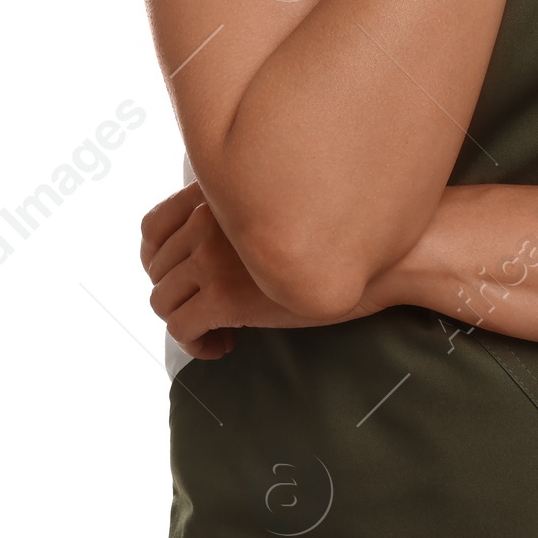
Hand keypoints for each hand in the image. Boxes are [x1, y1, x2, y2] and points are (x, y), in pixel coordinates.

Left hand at [140, 182, 388, 356]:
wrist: (386, 254)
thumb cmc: (347, 230)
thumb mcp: (284, 202)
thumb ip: (243, 208)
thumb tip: (213, 244)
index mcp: (219, 190)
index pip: (152, 225)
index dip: (156, 259)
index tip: (180, 279)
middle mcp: (208, 217)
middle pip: (156, 269)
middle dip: (179, 294)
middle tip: (211, 311)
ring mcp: (212, 255)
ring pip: (163, 300)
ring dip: (186, 320)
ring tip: (221, 331)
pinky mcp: (223, 295)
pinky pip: (182, 328)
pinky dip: (196, 344)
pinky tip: (225, 346)